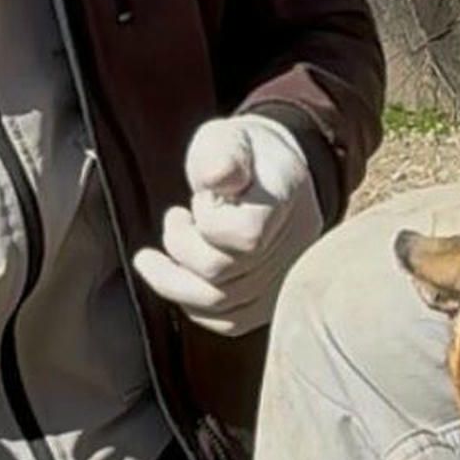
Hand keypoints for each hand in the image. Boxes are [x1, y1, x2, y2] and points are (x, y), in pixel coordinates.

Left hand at [133, 115, 323, 337]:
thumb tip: (214, 177)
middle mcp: (293, 246)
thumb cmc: (244, 155)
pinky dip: (193, 303)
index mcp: (286, 200)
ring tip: (167, 249)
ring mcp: (285, 279)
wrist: (274, 175)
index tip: (201, 198)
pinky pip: (228, 321)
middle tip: (177, 217)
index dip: (208, 221)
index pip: (244, 237)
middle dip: (182, 245)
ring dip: (175, 277)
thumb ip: (221, 153)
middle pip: (222, 274)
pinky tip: (179, 277)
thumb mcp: (229, 137)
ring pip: (219, 305)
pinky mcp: (270, 301)